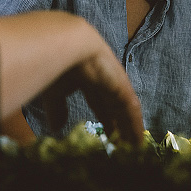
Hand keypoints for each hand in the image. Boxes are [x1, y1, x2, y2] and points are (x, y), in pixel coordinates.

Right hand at [0, 10, 143, 144]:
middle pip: (115, 106)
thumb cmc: (54, 64)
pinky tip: (137, 139)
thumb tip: (55, 128)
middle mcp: (104, 79)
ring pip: (125, 108)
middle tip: (123, 142)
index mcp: (88, 78)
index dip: (104, 117)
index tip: (108, 133)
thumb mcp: (54, 92)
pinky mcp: (121, 85)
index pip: (99, 101)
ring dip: (129, 127)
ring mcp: (114, 81)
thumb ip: (57, 109)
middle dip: (118, 123)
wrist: (64, 45)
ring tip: (133, 145)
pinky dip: (134, 124)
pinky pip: (131, 109)